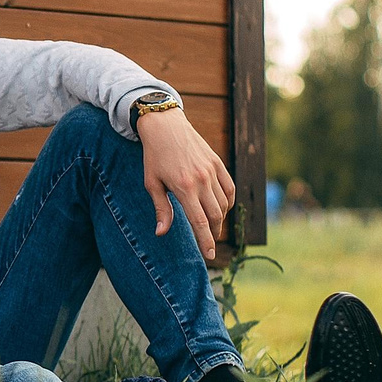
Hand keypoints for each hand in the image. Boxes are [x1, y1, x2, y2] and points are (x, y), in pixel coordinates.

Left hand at [136, 104, 235, 261]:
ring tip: (211, 227)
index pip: (200, 222)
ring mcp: (212, 171)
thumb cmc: (154, 156)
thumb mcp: (152, 183)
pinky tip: (221, 209)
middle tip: (207, 244)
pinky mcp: (218, 163)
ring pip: (224, 204)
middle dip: (213, 233)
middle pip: (215, 216)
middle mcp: (201, 180)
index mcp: (183, 187)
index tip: (209, 255)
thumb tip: (161, 233)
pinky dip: (228, 202)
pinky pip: (230, 188)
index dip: (206, 241)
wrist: (165, 126)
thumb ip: (161, 209)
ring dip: (220, 219)